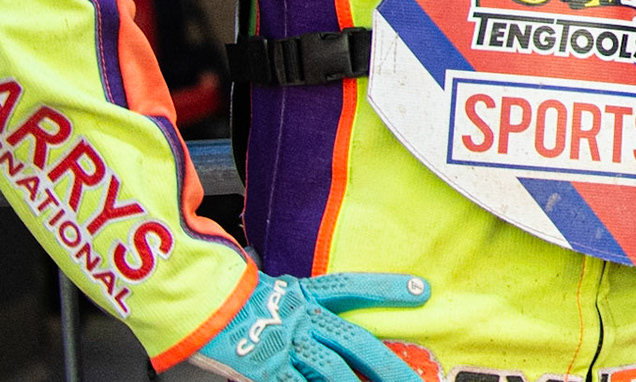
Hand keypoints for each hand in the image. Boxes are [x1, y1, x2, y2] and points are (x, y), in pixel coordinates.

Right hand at [193, 271, 429, 381]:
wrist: (190, 306)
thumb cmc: (224, 300)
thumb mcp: (268, 293)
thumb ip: (296, 308)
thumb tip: (320, 326)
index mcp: (302, 294)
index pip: (353, 287)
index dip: (388, 288)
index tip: (422, 291)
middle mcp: (299, 319)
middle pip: (353, 341)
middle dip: (386, 363)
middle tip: (414, 379)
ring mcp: (284, 347)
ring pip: (331, 372)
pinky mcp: (266, 371)